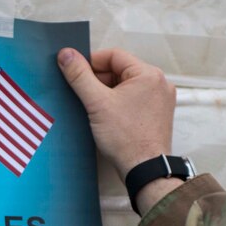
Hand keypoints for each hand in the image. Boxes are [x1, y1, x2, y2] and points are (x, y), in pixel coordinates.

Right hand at [56, 47, 174, 179]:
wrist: (145, 170)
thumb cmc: (126, 139)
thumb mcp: (97, 103)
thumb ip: (80, 76)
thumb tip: (66, 54)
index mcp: (148, 74)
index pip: (114, 56)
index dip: (91, 62)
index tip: (75, 72)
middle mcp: (159, 84)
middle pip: (120, 70)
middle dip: (98, 80)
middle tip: (81, 93)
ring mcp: (160, 100)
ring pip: (126, 86)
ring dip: (107, 93)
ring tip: (92, 107)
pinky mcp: (156, 115)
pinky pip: (134, 100)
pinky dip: (117, 104)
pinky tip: (105, 116)